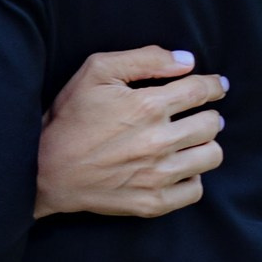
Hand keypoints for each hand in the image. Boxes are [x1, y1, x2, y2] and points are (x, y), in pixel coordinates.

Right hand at [36, 46, 227, 219]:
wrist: (43, 169)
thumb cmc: (69, 118)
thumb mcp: (96, 72)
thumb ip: (144, 58)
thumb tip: (186, 61)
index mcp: (148, 105)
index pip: (202, 90)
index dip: (215, 85)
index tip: (217, 86)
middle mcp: (159, 140)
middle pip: (212, 124)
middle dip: (208, 115)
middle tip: (198, 116)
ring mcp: (158, 175)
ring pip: (211, 157)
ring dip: (204, 146)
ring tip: (190, 142)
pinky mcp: (153, 202)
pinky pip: (195, 191)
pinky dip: (191, 178)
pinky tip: (177, 170)